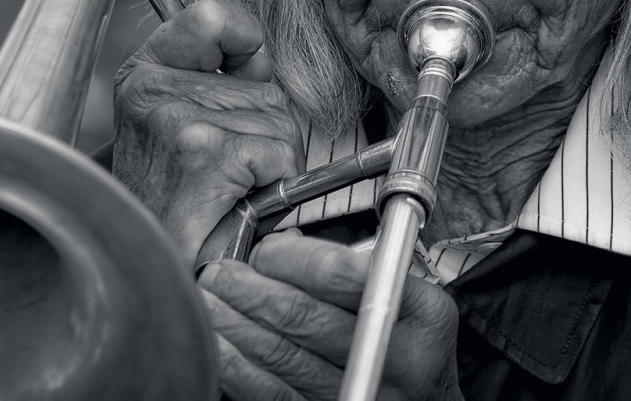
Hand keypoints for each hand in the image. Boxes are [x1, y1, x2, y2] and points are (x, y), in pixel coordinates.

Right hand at [112, 0, 304, 261]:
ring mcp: (178, 121)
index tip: (249, 59)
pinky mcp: (204, 154)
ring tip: (226, 193)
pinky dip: (273, 185)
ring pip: (278, 125)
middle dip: (264, 134)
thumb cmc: (169, 208)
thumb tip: (260, 52)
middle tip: (225, 176)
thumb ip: (221, 80)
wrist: (150, 271)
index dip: (244, 36)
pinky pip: (279, 155)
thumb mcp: (180, 126)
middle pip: (265, 90)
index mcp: (142, 76)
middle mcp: (154, 92)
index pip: (210, 18)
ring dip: (269, 165)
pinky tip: (235, 205)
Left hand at [200, 232, 462, 400]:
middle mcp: (401, 361)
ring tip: (206, 301)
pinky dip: (239, 370)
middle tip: (218, 273)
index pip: (344, 275)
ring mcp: (366, 395)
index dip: (293, 259)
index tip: (264, 250)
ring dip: (236, 326)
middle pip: (308, 318)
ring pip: (285, 359)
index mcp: (424, 314)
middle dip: (252, 291)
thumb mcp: (411, 297)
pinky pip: (275, 396)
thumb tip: (283, 244)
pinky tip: (217, 348)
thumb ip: (362, 270)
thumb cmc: (411, 342)